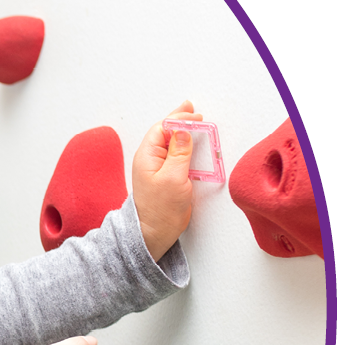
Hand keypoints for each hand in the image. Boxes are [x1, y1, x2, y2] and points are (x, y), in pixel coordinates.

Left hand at [132, 101, 198, 260]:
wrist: (155, 233)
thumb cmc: (159, 209)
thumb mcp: (173, 177)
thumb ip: (179, 152)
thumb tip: (183, 131)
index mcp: (147, 156)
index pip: (162, 128)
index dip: (178, 119)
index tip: (195, 116)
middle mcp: (151, 160)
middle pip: (166, 133)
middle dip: (180, 121)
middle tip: (194, 111)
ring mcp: (159, 169)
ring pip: (172, 144)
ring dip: (185, 134)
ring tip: (196, 124)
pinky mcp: (168, 178)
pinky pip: (177, 157)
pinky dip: (187, 149)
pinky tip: (195, 146)